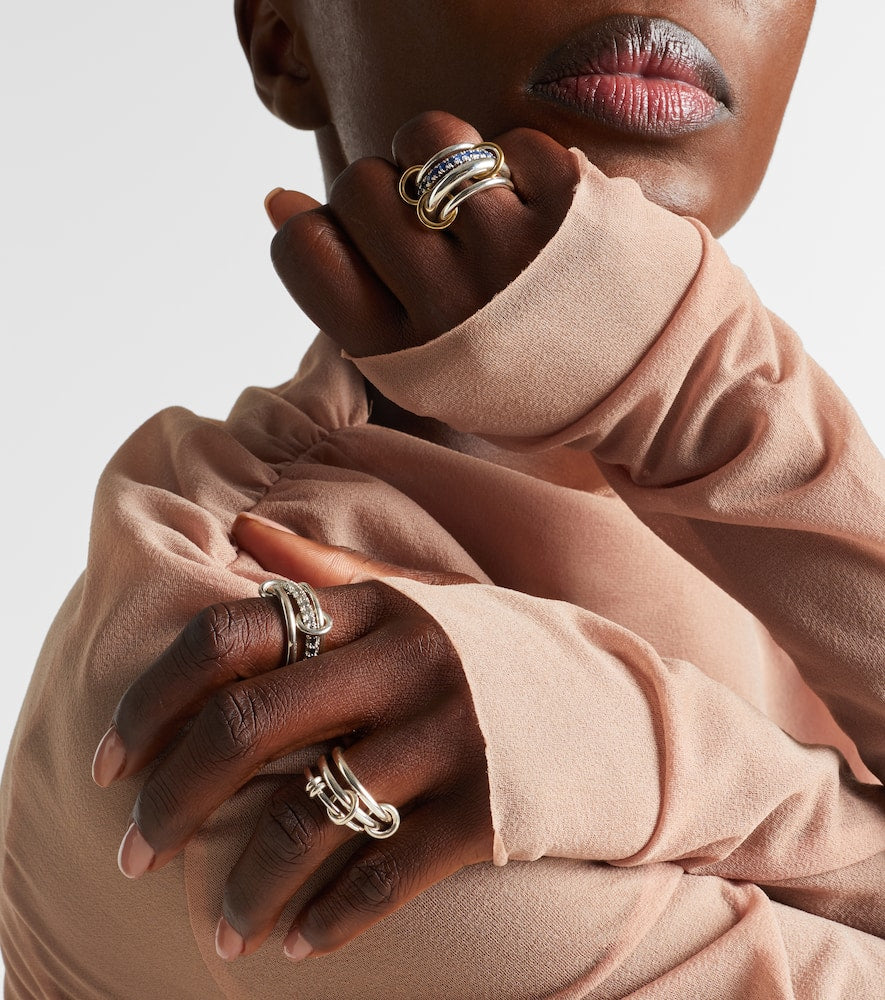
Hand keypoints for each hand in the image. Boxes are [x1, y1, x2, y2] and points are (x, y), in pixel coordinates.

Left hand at [90, 512, 491, 962]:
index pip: (235, 632)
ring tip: (221, 928)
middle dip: (171, 798)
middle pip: (250, 723)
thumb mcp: (423, 600)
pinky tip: (299, 940)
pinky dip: (330, 919)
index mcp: (380, 607)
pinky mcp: (488, 810)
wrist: (627, 715)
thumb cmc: (502, 656)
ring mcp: (451, 736)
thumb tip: (242, 532)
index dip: (155, 693)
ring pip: (310, 817)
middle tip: (131, 851)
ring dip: (247, 886)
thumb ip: (328, 576)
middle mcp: (409, 661)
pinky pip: (385, 877)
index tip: (110, 755)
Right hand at [265, 110, 579, 356]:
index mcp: (404, 356)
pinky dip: (514, 162)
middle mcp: (450, 307)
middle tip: (428, 226)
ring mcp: (513, 252)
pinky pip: (505, 137)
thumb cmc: (516, 374)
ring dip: (443, 156)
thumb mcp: (425, 366)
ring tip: (477, 200)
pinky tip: (537, 209)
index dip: (321, 229)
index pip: (303, 249)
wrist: (643, 382)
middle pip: (357, 186)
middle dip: (384, 192)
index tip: (360, 243)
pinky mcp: (573, 203)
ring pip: (426, 140)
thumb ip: (348, 296)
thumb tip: (276, 198)